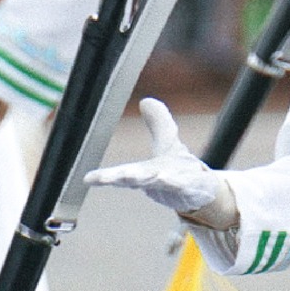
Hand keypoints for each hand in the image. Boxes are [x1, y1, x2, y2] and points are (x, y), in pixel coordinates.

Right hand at [84, 99, 234, 226]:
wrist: (201, 189)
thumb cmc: (178, 168)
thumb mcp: (167, 140)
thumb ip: (158, 123)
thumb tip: (146, 101)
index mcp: (143, 172)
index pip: (120, 174)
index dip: (104, 176)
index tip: (88, 179)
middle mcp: (154, 181)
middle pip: (134, 179)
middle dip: (123, 178)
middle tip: (111, 178)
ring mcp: (171, 186)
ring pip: (157, 183)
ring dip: (150, 180)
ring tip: (143, 175)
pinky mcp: (188, 189)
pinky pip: (182, 186)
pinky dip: (178, 183)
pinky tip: (172, 179)